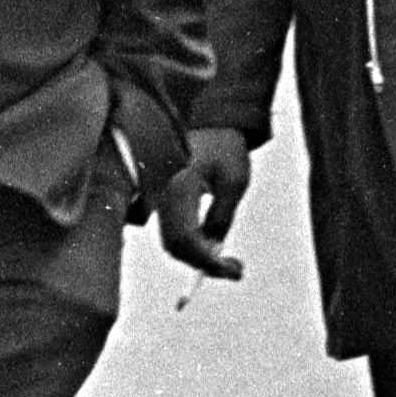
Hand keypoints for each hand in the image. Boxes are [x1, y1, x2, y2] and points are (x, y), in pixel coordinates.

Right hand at [154, 126, 250, 280]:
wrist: (212, 125)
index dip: (206, 261)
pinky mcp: (164, 202)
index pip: (186, 237)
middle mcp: (163, 195)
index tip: (231, 269)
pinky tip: (212, 247)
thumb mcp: (233, 182)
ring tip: (227, 261)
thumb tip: (213, 251)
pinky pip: (172, 233)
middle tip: (234, 270)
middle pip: (175, 245)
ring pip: (172, 243)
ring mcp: (160, 199)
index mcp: (179, 187)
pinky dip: (191, 247)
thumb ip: (221, 216)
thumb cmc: (225, 150)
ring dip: (197, 258)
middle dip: (203, 265)